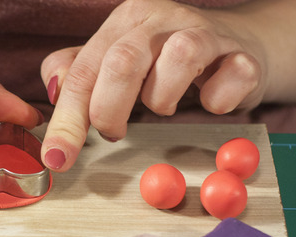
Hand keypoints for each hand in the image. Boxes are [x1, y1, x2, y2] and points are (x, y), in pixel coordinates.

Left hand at [39, 0, 295, 171]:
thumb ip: (75, 75)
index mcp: (123, 23)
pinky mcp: (243, 55)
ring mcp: (205, 32)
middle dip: (109, 110)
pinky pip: (232, 76)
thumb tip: (52, 90)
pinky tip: (210, 102)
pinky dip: (217, 98)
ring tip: (161, 107)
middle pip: (122, 61)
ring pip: (179, 57)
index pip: (82, 72)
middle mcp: (160, 19)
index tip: (57, 158)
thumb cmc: (164, 63)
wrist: (237, 48)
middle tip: (114, 132)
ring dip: (162, 99)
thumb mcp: (113, 64)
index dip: (66, 120)